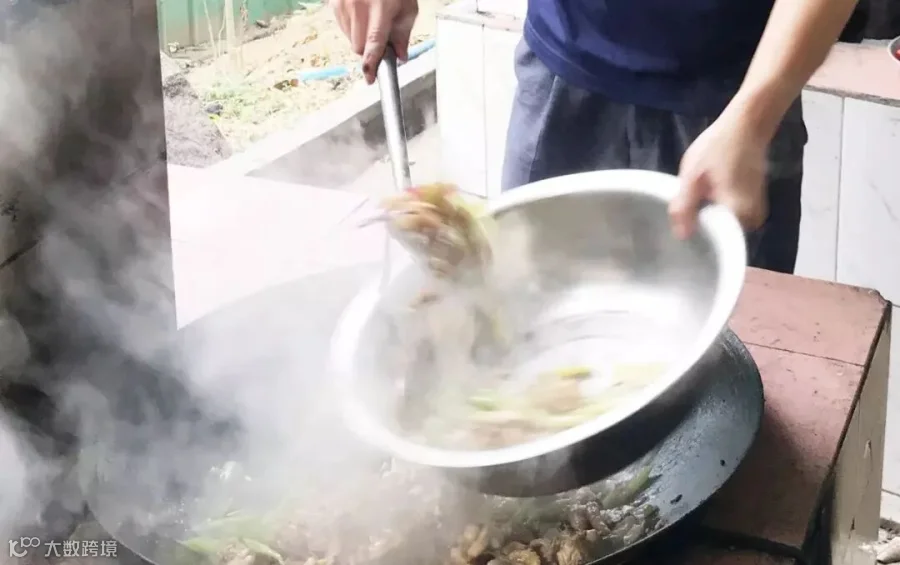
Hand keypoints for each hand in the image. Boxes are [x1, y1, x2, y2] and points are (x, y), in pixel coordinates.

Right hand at [330, 0, 417, 83]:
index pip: (373, 43)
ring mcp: (344, 3)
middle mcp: (359, 5)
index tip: (370, 78)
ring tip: (371, 19)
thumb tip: (400, 56)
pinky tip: (361, 13)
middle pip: (358, 47)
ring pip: (349, 39)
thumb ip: (403, 35)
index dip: (372, 64)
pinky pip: (342, 27)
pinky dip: (352, 27)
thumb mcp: (407, 7)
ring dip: (360, 37)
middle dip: (368, 49)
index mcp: (381, 7)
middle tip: (379, 37)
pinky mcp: (334, 2)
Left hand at [669, 109, 770, 238]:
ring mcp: (756, 211)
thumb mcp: (692, 176)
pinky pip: (733, 219)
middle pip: (722, 238)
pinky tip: (703, 205)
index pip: (718, 244)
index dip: (697, 243)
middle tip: (682, 222)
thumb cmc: (718, 147)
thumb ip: (684, 207)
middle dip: (702, 232)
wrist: (748, 124)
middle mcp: (752, 218)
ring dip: (709, 222)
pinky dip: (718, 214)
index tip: (682, 239)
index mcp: (737, 213)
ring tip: (691, 213)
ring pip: (727, 228)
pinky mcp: (754, 204)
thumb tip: (682, 236)